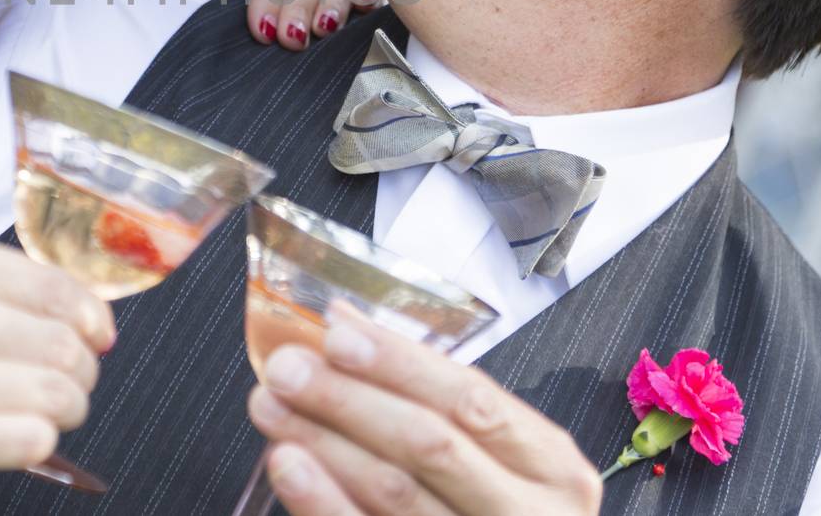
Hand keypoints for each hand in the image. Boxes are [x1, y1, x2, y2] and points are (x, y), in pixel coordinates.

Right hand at [0, 234, 114, 515]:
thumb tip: (56, 312)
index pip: (53, 282)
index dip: (88, 315)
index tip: (95, 333)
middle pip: (66, 339)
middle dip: (76, 369)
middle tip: (60, 383)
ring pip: (59, 390)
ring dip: (61, 409)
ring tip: (36, 415)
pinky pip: (31, 440)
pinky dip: (34, 446)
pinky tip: (8, 441)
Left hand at [246, 306, 601, 515]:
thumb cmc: (499, 504)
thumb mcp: (492, 449)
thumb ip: (427, 392)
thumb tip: (346, 323)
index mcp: (549, 464)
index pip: (470, 399)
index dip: (401, 364)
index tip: (337, 334)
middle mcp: (528, 513)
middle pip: (430, 445)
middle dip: (349, 399)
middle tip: (286, 368)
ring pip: (396, 494)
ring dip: (324, 443)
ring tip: (270, 406)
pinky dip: (323, 499)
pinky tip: (289, 466)